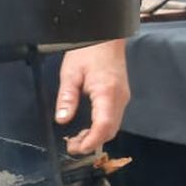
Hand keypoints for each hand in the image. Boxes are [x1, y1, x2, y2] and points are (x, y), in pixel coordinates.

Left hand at [56, 39, 129, 155]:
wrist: (106, 37)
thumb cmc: (88, 51)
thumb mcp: (70, 73)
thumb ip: (67, 97)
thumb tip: (62, 119)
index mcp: (107, 93)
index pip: (104, 125)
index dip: (92, 141)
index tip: (77, 149)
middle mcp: (119, 98)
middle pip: (110, 130)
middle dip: (92, 142)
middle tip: (72, 147)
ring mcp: (123, 98)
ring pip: (113, 125)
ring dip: (96, 136)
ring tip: (76, 139)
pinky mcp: (120, 96)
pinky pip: (113, 117)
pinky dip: (101, 127)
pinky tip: (87, 128)